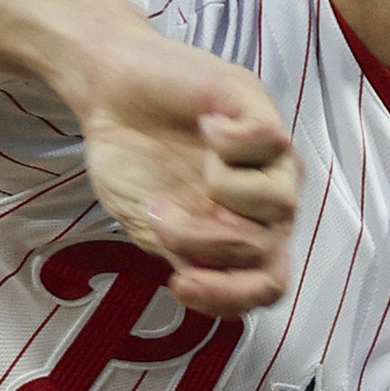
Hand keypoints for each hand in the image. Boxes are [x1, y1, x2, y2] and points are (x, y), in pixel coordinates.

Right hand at [63, 21, 300, 316]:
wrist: (108, 94)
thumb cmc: (132, 160)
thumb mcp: (151, 226)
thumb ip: (187, 255)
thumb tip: (207, 274)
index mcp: (241, 233)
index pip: (266, 285)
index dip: (229, 297)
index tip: (177, 283)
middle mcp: (265, 203)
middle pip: (268, 251)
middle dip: (204, 241)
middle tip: (158, 214)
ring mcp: (269, 159)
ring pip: (281, 203)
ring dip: (223, 192)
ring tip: (191, 167)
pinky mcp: (261, 111)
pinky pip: (271, 142)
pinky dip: (229, 141)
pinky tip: (204, 125)